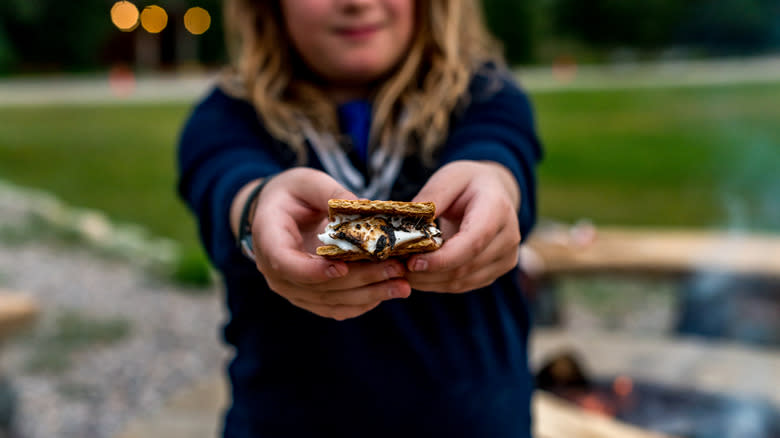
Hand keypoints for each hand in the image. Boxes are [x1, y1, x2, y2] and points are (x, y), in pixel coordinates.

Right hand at [250, 168, 410, 319]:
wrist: (278, 212)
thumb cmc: (292, 193)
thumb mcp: (308, 183)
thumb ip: (331, 194)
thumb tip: (364, 206)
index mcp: (268, 240)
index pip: (286, 263)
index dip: (313, 270)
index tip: (342, 267)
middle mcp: (276, 272)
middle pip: (317, 287)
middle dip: (359, 280)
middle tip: (395, 270)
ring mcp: (293, 289)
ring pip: (330, 302)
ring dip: (368, 296)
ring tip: (402, 285)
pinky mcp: (309, 297)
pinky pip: (335, 308)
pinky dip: (362, 303)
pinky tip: (388, 291)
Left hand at [404, 161, 520, 292]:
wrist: (494, 191)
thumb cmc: (468, 182)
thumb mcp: (449, 178)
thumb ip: (432, 198)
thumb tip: (408, 222)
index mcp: (497, 210)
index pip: (472, 243)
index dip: (441, 258)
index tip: (412, 262)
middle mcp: (508, 237)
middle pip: (464, 267)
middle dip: (426, 272)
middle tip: (395, 267)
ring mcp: (506, 258)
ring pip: (461, 281)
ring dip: (428, 281)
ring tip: (402, 270)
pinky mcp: (496, 272)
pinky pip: (462, 285)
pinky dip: (437, 283)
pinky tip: (418, 273)